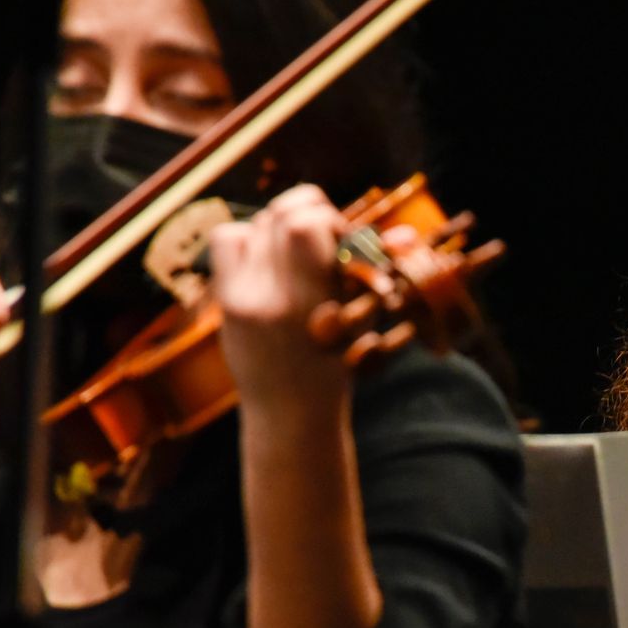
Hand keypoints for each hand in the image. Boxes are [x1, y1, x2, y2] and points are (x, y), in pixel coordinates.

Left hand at [207, 184, 354, 413]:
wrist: (288, 415)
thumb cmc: (336, 370)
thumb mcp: (360, 324)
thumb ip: (368, 275)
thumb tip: (402, 232)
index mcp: (305, 305)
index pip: (303, 225)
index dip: (328, 217)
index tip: (343, 238)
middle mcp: (265, 297)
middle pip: (278, 214)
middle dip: (309, 212)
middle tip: (326, 237)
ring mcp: (238, 298)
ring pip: (253, 222)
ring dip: (282, 225)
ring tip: (300, 251)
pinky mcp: (225, 299)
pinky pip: (228, 240)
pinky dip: (249, 236)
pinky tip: (270, 257)